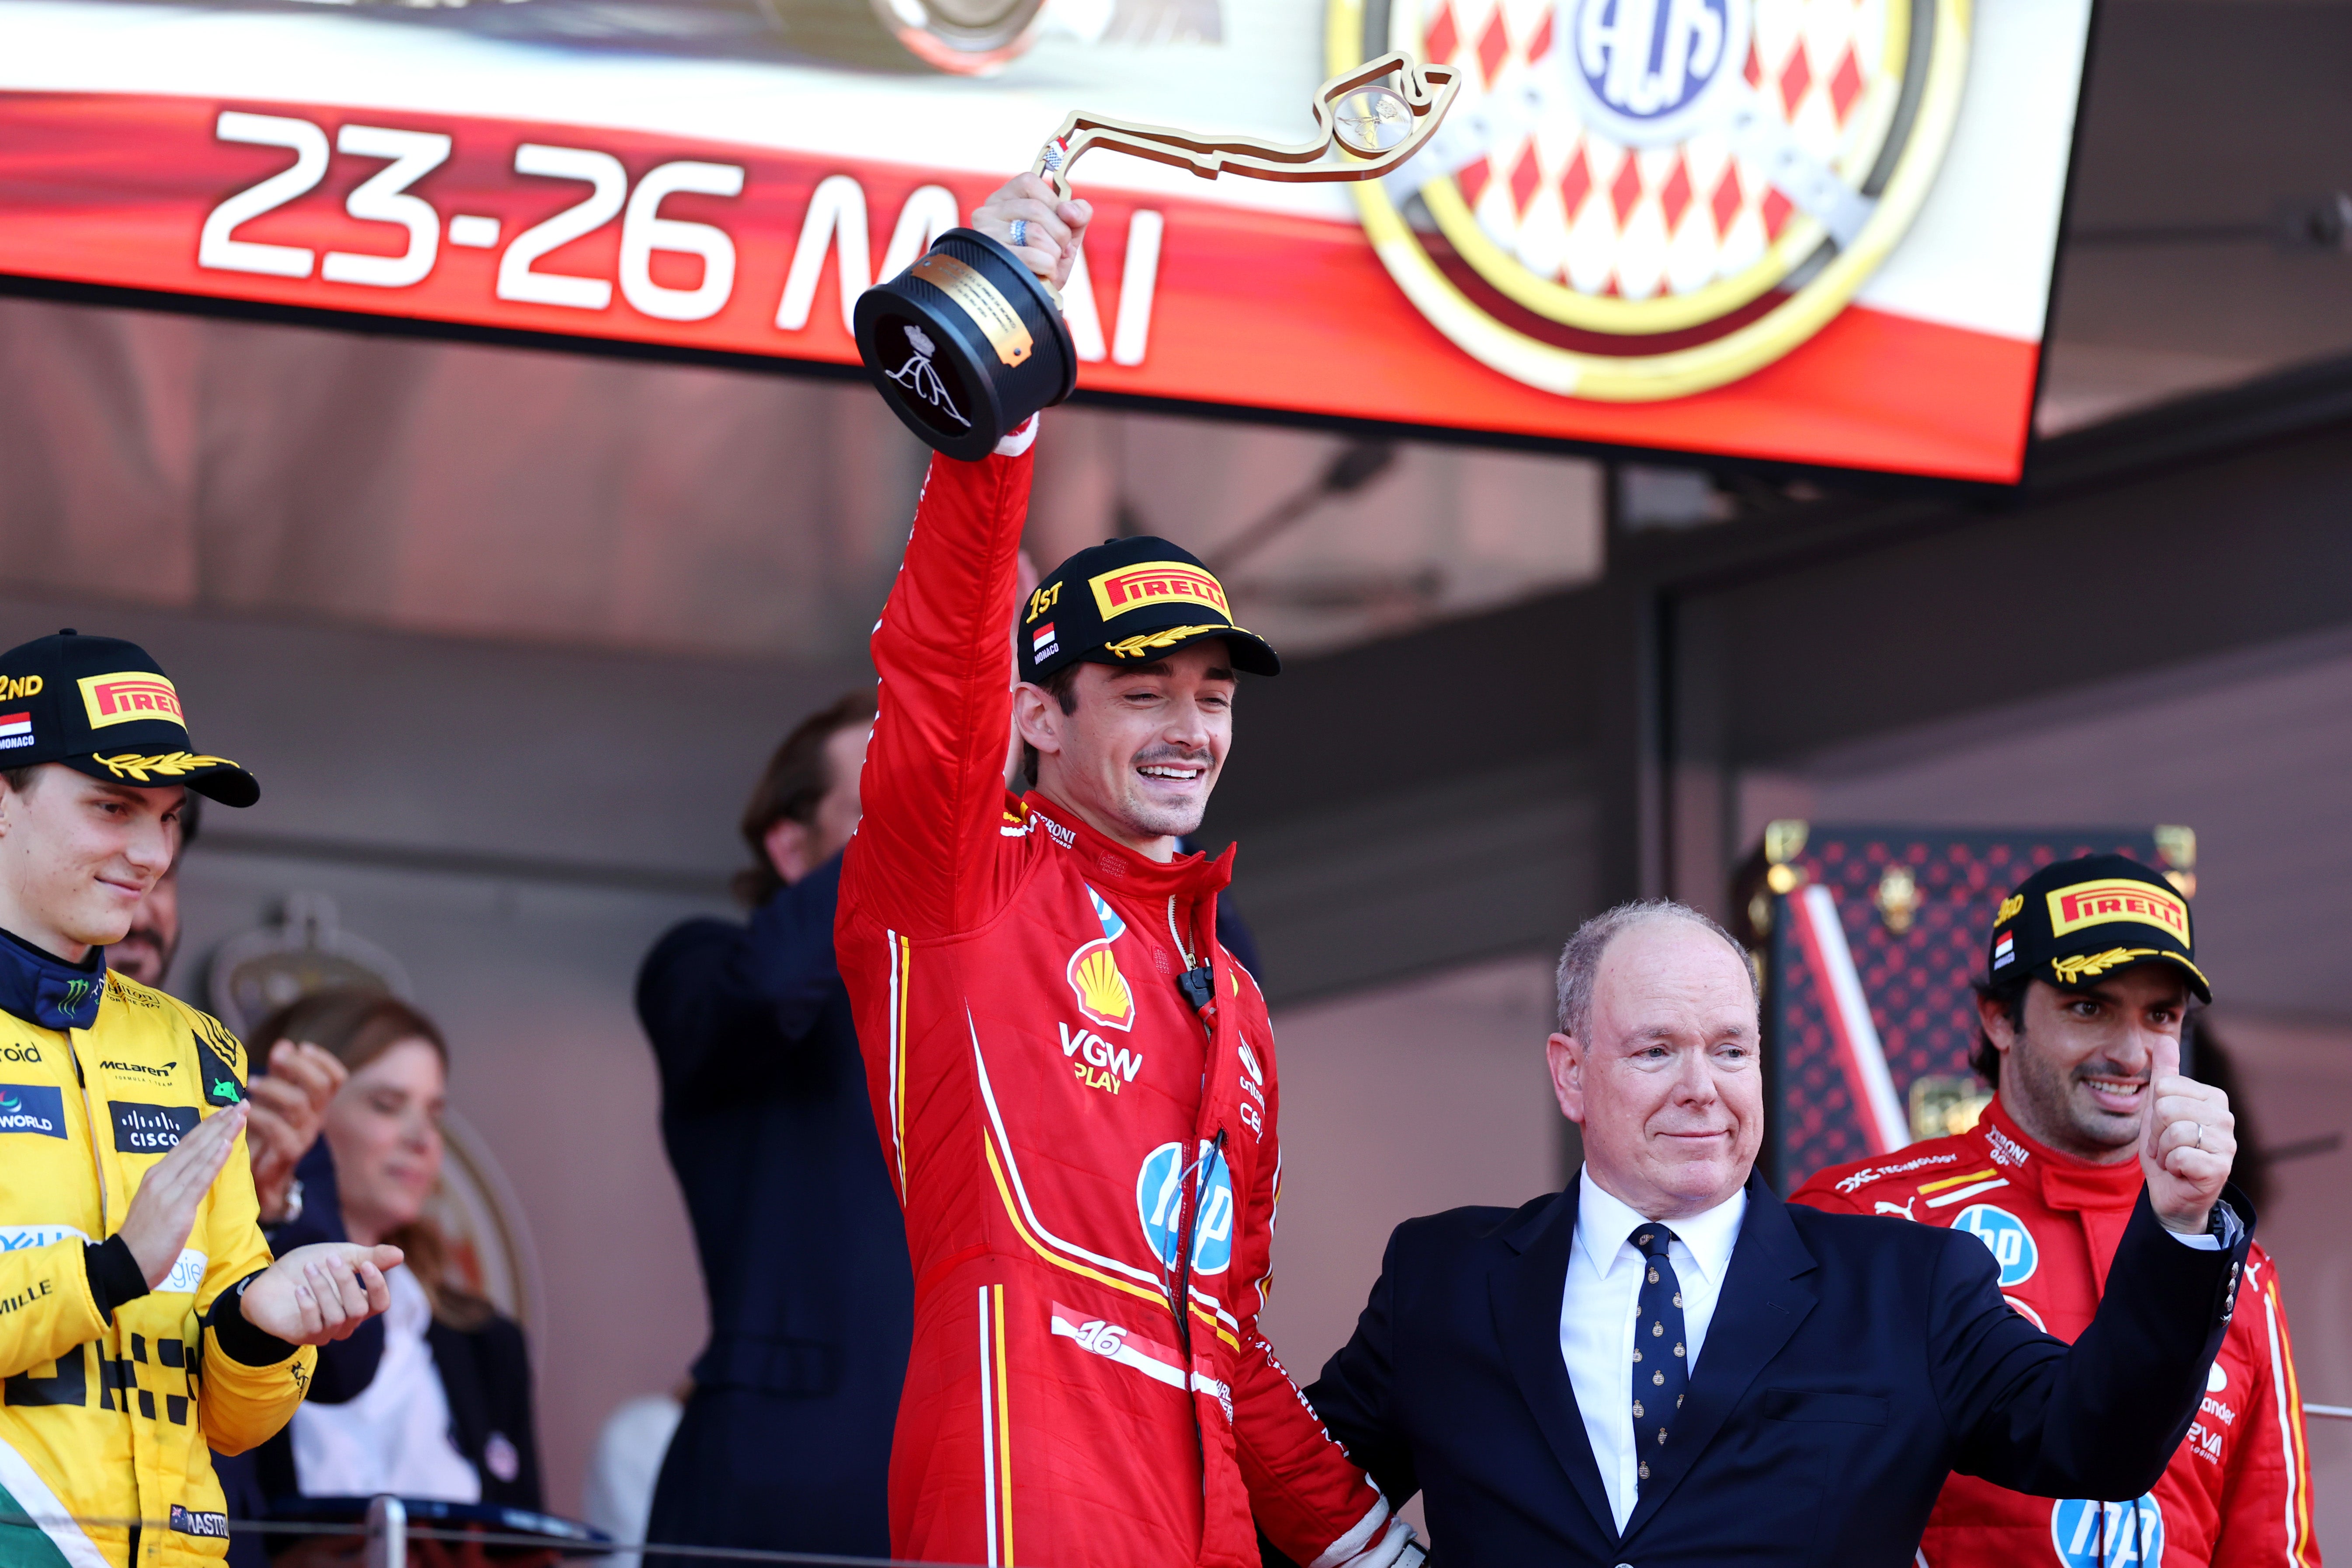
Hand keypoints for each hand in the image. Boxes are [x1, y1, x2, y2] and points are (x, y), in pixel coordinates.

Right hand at [119, 1103, 246, 1287]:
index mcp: (156, 1175)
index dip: (208, 1126)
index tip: (227, 1110)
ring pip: (200, 1156)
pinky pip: (200, 1179)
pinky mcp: (177, 1207)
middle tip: (243, 1103)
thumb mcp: (159, 1204)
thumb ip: (175, 1187)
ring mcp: (168, 1191)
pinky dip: (214, 1160)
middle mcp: (161, 1177)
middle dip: (221, 1122)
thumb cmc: (144, 1238)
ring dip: (223, 1133)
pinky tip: (227, 1144)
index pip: (187, 1144)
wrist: (125, 1264)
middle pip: (195, 1143)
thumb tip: (194, 1175)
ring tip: (242, 1115)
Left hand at [239, 1242, 403, 1344]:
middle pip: (359, 1310)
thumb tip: (400, 1255)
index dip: (378, 1286)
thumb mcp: (341, 1255)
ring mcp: (324, 1332)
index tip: (365, 1264)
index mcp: (358, 1302)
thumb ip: (369, 1256)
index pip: (381, 1304)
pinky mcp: (302, 1336)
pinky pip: (313, 1327)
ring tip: (309, 1269)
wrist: (266, 1280)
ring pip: (337, 1317)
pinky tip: (298, 1289)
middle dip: (345, 1281)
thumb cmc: (308, 1267)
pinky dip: (308, 1305)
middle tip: (329, 1259)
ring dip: (323, 1289)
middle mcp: (345, 1321)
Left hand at [249, 1041, 346, 1223]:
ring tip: (250, 1084)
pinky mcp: (287, 1154)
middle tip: (274, 1058)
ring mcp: (304, 1137)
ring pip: (299, 1103)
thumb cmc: (262, 1135)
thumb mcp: (272, 1099)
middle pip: (322, 1085)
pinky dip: (259, 1115)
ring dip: (273, 1088)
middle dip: (298, 1066)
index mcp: (316, 1104)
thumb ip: (279, 1074)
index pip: (336, 1078)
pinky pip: (278, 1129)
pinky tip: (244, 1111)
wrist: (256, 1181)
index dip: (322, 1059)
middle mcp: (316, 1119)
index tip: (301, 1047)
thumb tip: (284, 1044)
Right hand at [973, 173, 1092, 291]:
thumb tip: (1069, 210)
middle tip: (1058, 250)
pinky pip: (1031, 256)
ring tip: (1049, 263)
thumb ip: (1077, 213)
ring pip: (1034, 233)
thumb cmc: (1046, 262)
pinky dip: (1048, 267)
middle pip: (1036, 208)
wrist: (1032, 299)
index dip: (1053, 203)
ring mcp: (985, 236)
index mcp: (1003, 199)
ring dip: (1054, 253)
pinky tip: (1044, 274)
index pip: (1029, 182)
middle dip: (1060, 233)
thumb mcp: (1067, 233)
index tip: (1059, 223)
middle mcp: (987, 212)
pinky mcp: (992, 260)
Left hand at [2140, 1031, 2235, 1232]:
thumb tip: (2165, 1039)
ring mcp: (2227, 1144)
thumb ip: (2164, 1073)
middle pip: (2167, 1108)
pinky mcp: (2221, 1169)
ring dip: (2163, 1151)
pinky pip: (2180, 1156)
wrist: (2172, 1193)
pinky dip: (2172, 1167)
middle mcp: (2225, 1117)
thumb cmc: (2166, 1149)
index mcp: (2212, 1097)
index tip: (2162, 1128)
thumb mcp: (2157, 1108)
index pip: (2164, 1087)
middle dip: (2156, 1132)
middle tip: (2166, 1146)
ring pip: (2173, 1132)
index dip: (2153, 1111)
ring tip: (2174, 1159)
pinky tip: (2182, 1172)